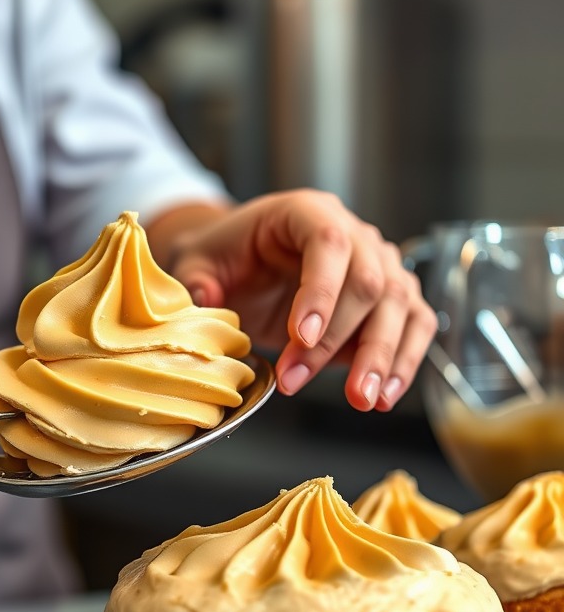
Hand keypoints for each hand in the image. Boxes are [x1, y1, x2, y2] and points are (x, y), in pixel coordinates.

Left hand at [168, 190, 436, 411]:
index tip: (300, 337)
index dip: (321, 291)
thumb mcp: (198, 261)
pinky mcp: (391, 299)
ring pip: (399, 307)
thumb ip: (197, 279)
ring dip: (380, 358)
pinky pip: (414, 326)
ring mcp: (380, 264)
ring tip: (360, 400)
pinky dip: (403, 362)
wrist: (244, 263)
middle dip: (337, 339)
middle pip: (369, 282)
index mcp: (305, 212)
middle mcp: (354, 233)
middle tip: (299, 380)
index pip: (328, 243)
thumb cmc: (226, 256)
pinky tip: (383, 397)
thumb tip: (205, 300)